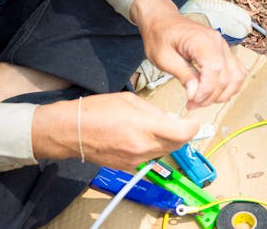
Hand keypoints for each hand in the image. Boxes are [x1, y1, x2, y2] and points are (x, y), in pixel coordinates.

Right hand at [32, 92, 198, 169]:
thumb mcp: (129, 100)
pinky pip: (150, 157)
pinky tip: (141, 136)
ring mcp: (136, 159)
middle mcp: (142, 146)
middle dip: (182, 133)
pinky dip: (153, 147)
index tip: (194, 120)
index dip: (193, 127)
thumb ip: (154, 111)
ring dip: (168, 140)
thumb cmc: (96, 111)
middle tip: (179, 121)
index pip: (182, 133)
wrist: (72, 131)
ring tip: (157, 127)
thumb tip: (170, 119)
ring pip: (164, 152)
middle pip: (177, 144)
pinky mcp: (129, 166)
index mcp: (144, 126)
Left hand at [130, 0, 246, 108]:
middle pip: (227, 76)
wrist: (162, 21)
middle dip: (211, 96)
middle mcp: (217, 41)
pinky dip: (228, 86)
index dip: (206, 91)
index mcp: (201, 40)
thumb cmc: (160, 36)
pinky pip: (236, 72)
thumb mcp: (164, 58)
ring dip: (222, 94)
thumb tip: (196, 94)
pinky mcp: (223, 52)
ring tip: (202, 100)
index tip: (193, 101)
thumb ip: (183, 75)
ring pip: (236, 76)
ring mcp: (223, 46)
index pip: (214, 70)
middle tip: (192, 104)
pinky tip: (212, 93)